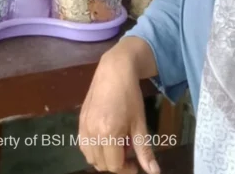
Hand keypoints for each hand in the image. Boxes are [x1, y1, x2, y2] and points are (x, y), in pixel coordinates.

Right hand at [78, 39, 160, 173]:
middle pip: (101, 164)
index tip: (136, 162)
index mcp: (108, 133)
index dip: (127, 168)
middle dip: (116, 163)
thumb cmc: (130, 96)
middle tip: (128, 151)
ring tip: (117, 145)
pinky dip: (93, 149)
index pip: (114, 165)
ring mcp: (83, 127)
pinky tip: (105, 138)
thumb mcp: (140, 123)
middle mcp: (92, 133)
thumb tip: (154, 172)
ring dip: (103, 158)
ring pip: (90, 157)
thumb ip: (144, 150)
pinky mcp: (79, 121)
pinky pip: (83, 145)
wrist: (114, 71)